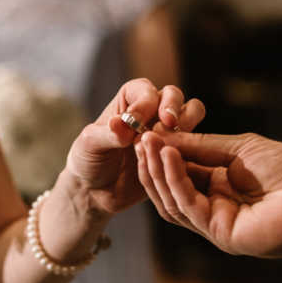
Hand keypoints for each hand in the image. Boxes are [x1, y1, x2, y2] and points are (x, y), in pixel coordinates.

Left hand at [64, 78, 204, 214]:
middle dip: (173, 107)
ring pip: (190, 114)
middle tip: (168, 124)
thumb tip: (120, 124)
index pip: (144, 90)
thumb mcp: (89, 146)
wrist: (97, 192)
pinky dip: (187, 150)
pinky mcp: (176, 152)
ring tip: (167, 146)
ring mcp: (166, 131)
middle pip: (173, 95)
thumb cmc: (88, 162)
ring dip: (184, 126)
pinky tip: (171, 165)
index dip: (145, 102)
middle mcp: (151, 111)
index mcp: (128, 100)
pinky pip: (193, 144)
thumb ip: (106, 134)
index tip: (136, 122)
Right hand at [135, 131, 281, 257]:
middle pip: (169, 191)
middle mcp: (215, 208)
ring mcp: (217, 224)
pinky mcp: (222, 234)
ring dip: (157, 173)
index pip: (179, 173)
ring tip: (148, 144)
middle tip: (138, 137)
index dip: (161, 154)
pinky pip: (188, 207)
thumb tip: (163, 137)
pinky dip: (175, 180)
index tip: (146, 131)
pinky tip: (169, 156)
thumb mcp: (238, 148)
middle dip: (152, 164)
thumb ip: (201, 147)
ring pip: (173, 202)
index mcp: (220, 188)